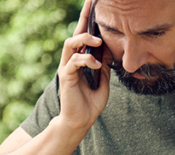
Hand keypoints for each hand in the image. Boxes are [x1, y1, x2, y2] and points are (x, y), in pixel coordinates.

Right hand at [57, 0, 111, 130]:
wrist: (81, 122)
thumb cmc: (90, 104)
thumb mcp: (103, 81)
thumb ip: (104, 65)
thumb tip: (108, 49)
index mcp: (80, 61)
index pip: (84, 36)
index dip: (88, 20)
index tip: (94, 4)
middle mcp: (71, 61)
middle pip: (75, 33)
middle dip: (83, 18)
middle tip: (92, 4)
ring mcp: (67, 69)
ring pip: (70, 43)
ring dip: (84, 39)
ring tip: (98, 40)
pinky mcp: (66, 78)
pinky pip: (74, 62)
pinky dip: (87, 60)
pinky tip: (97, 65)